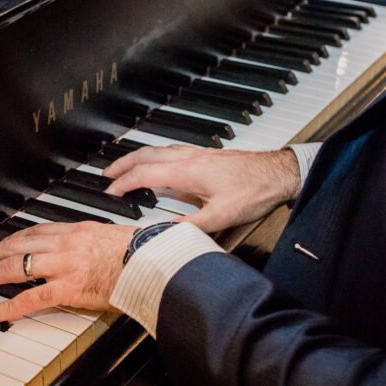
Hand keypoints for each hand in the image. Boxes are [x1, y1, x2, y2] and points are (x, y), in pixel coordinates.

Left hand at [0, 222, 138, 323]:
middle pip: (15, 246)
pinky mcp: (67, 288)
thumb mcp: (112, 238)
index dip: (11, 239)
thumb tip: (86, 252)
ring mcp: (63, 265)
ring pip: (14, 268)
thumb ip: (92, 244)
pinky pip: (29, 298)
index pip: (34, 231)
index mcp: (76, 230)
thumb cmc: (141, 253)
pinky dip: (5, 307)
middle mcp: (65, 244)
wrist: (154, 262)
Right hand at [102, 145, 301, 232]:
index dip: (123, 184)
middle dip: (122, 164)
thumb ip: (190, 226)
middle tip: (106, 175)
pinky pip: (171, 151)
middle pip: (146, 154)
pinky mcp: (206, 155)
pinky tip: (159, 164)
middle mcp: (189, 158)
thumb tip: (164, 235)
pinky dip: (155, 157)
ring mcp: (198, 154)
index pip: (144, 174)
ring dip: (137, 158)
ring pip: (158, 150)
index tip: (109, 193)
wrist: (279, 174)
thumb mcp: (221, 217)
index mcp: (187, 171)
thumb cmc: (255, 191)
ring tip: (125, 168)